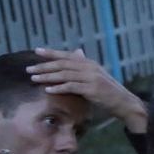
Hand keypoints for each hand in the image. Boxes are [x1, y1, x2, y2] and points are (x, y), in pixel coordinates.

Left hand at [26, 48, 148, 133]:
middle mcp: (90, 68)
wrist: (124, 102)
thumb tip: (77, 52)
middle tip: (29, 69)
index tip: (36, 51)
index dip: (51, 53)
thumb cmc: (108, 91)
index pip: (67, 56)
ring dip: (48, 77)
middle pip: (63, 64)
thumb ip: (85, 65)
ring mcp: (92, 78)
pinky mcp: (92, 89)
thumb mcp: (96, 75)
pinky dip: (58, 87)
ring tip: (34, 79)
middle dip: (44, 66)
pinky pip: (71, 87)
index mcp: (90, 63)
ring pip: (65, 74)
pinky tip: (48, 89)